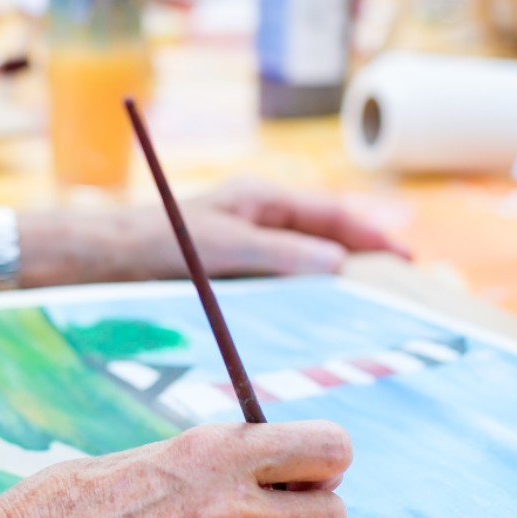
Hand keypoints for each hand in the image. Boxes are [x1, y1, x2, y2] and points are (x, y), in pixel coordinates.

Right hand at [0, 420, 351, 517]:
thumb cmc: (83, 500)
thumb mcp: (161, 454)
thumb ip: (227, 463)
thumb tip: (288, 471)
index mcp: (218, 452)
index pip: (330, 449)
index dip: (325, 461)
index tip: (310, 469)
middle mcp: (231, 510)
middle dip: (313, 516)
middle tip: (279, 517)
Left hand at [125, 176, 408, 277]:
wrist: (110, 258)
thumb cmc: (164, 244)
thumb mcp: (228, 248)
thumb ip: (284, 252)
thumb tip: (339, 262)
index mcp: (263, 199)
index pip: (332, 215)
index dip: (372, 236)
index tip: (406, 260)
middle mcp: (260, 216)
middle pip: (326, 234)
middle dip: (364, 256)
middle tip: (402, 285)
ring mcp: (248, 240)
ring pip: (306, 258)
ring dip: (336, 278)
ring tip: (374, 304)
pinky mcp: (234, 267)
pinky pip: (283, 278)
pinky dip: (307, 293)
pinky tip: (321, 318)